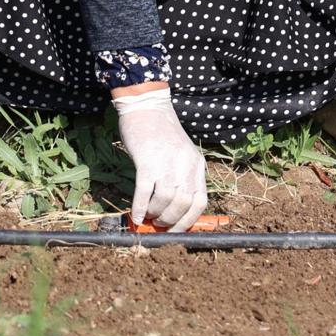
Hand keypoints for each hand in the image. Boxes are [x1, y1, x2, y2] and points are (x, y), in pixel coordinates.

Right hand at [113, 87, 207, 231]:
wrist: (146, 104)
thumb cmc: (161, 131)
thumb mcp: (181, 152)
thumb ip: (181, 176)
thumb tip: (173, 208)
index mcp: (197, 163)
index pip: (200, 202)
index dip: (189, 221)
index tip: (177, 230)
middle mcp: (185, 164)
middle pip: (183, 204)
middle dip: (171, 221)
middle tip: (159, 224)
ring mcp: (166, 162)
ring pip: (165, 201)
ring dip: (156, 214)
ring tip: (148, 216)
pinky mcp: (146, 160)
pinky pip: (144, 192)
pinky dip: (139, 208)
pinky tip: (134, 215)